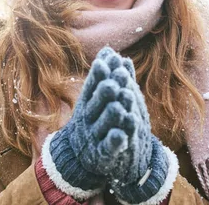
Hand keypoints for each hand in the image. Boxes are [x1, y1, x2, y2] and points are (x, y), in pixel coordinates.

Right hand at [44, 47, 140, 196]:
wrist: (85, 157)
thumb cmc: (97, 119)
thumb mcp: (102, 98)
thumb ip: (110, 76)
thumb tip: (109, 51)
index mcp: (87, 103)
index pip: (91, 86)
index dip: (97, 75)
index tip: (105, 61)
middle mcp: (88, 119)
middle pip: (95, 105)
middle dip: (104, 92)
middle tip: (114, 81)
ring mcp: (94, 138)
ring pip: (103, 125)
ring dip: (112, 113)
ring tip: (123, 101)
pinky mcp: (103, 156)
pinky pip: (108, 148)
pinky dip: (115, 140)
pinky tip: (123, 133)